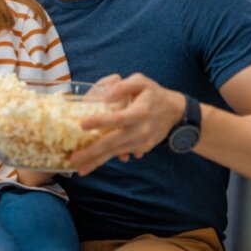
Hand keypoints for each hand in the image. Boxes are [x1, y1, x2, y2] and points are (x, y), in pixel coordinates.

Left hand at [71, 73, 185, 175]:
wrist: (176, 112)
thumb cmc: (154, 94)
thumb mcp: (141, 82)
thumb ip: (123, 86)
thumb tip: (105, 96)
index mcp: (139, 112)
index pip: (118, 118)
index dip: (100, 122)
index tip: (82, 124)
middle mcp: (140, 130)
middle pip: (114, 143)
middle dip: (93, 152)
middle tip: (74, 158)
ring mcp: (141, 142)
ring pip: (115, 153)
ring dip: (97, 161)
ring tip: (80, 169)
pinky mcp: (141, 148)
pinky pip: (121, 154)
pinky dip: (106, 160)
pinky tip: (91, 165)